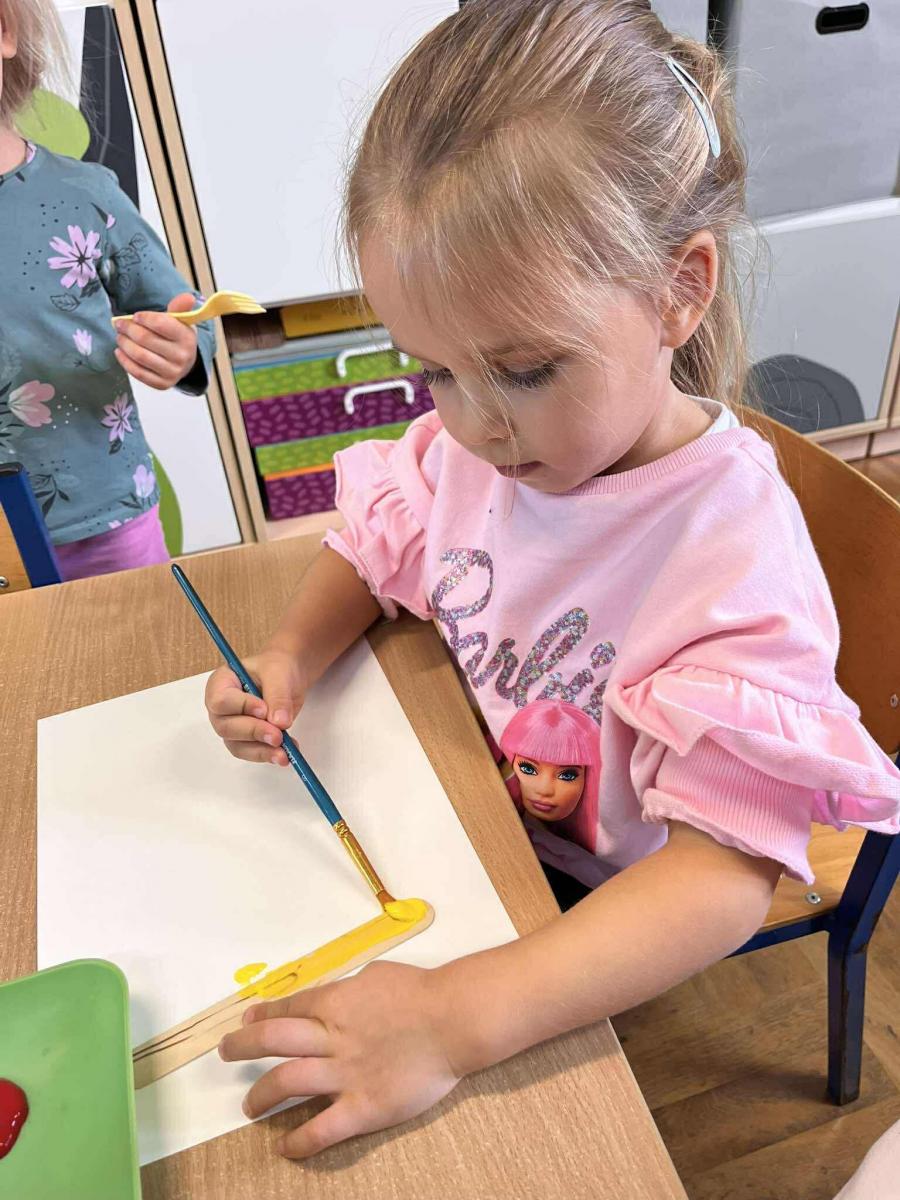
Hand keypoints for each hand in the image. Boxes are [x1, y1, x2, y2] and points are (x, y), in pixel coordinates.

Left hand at [114, 292, 198, 389]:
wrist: (185, 362)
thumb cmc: (177, 337)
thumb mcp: (180, 321)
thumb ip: (179, 308)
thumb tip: (188, 297)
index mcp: (187, 337)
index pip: (160, 324)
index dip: (144, 318)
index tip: (135, 316)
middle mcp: (182, 357)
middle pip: (146, 339)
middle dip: (128, 329)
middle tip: (119, 324)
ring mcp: (172, 372)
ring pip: (140, 356)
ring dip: (124, 344)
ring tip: (119, 337)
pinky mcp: (162, 384)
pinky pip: (138, 372)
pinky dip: (125, 361)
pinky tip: (120, 351)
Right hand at [205, 647, 306, 764]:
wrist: (288, 679)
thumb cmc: (277, 668)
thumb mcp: (279, 673)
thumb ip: (278, 695)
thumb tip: (280, 722)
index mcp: (221, 683)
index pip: (220, 701)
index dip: (241, 708)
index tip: (264, 710)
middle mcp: (221, 708)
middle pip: (226, 727)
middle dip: (253, 733)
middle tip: (277, 736)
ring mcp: (232, 726)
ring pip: (237, 746)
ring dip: (261, 751)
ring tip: (284, 753)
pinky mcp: (246, 740)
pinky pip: (251, 753)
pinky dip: (269, 755)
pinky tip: (286, 753)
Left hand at [219, 962, 460, 1157]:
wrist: (454, 1019)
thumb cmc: (420, 991)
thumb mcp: (376, 976)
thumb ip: (347, 990)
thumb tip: (332, 996)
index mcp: (335, 1003)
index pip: (287, 1010)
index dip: (261, 1015)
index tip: (247, 1020)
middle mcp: (331, 1038)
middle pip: (273, 1041)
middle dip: (243, 1046)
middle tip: (227, 1051)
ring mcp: (344, 1074)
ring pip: (286, 1083)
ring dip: (261, 1096)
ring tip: (250, 1106)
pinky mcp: (363, 1107)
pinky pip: (322, 1129)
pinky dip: (299, 1142)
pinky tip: (285, 1148)